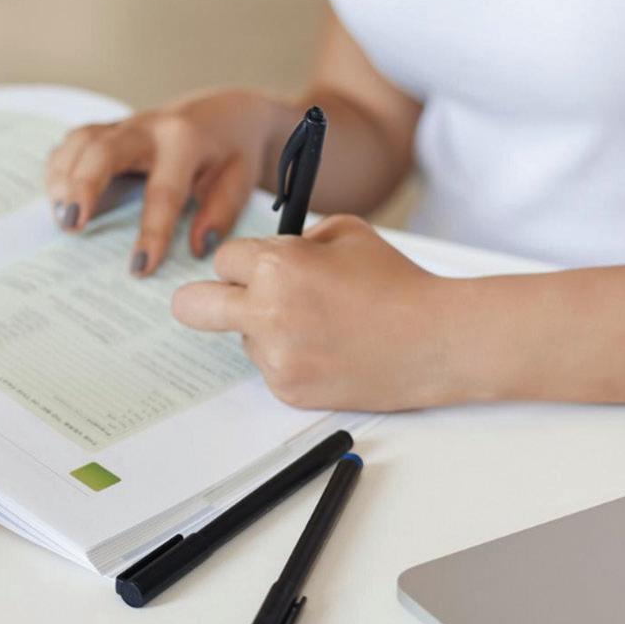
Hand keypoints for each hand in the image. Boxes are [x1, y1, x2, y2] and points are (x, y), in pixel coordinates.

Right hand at [45, 89, 284, 275]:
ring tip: (61, 217)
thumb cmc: (230, 152)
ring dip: (64, 178)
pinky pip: (74, 142)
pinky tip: (57, 196)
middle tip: (71, 225)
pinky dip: (60, 167)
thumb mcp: (239, 180)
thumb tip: (197, 247)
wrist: (223, 113)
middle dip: (83, 187)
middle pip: (104, 151)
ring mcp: (124, 124)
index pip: (163, 191)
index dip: (151, 232)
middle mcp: (149, 128)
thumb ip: (220, 213)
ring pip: (81, 142)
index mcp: (186, 142)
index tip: (139, 268)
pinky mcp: (108, 129)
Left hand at [171, 215, 468, 411]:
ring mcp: (275, 358)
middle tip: (218, 302)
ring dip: (266, 329)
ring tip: (322, 326)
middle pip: (190, 307)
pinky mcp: (288, 390)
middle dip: (198, 300)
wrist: (434, 340)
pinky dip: (291, 358)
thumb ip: (296, 239)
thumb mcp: (345, 232)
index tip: (255, 267)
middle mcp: (266, 313)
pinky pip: (270, 367)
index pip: (221, 259)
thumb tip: (266, 255)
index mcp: (276, 267)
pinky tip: (330, 349)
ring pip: (243, 338)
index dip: (242, 262)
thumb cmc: (396, 282)